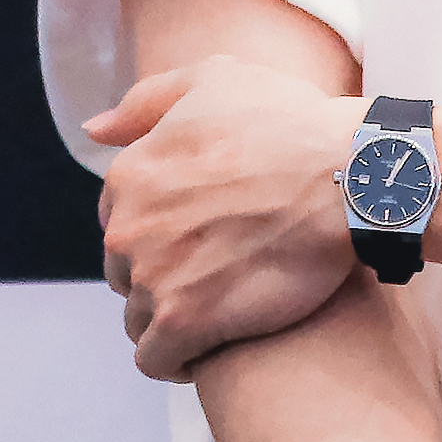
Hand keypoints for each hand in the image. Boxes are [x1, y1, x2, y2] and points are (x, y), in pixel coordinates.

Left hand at [89, 56, 357, 380]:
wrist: (348, 177)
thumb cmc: (293, 123)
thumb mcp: (217, 81)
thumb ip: (148, 102)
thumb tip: (94, 129)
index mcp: (130, 174)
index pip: (120, 221)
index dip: (162, 230)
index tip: (202, 234)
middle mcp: (127, 227)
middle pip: (125, 273)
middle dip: (162, 276)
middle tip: (219, 272)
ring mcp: (152, 276)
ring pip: (140, 319)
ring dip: (172, 320)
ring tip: (223, 312)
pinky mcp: (183, 321)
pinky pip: (158, 359)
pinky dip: (180, 360)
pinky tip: (215, 347)